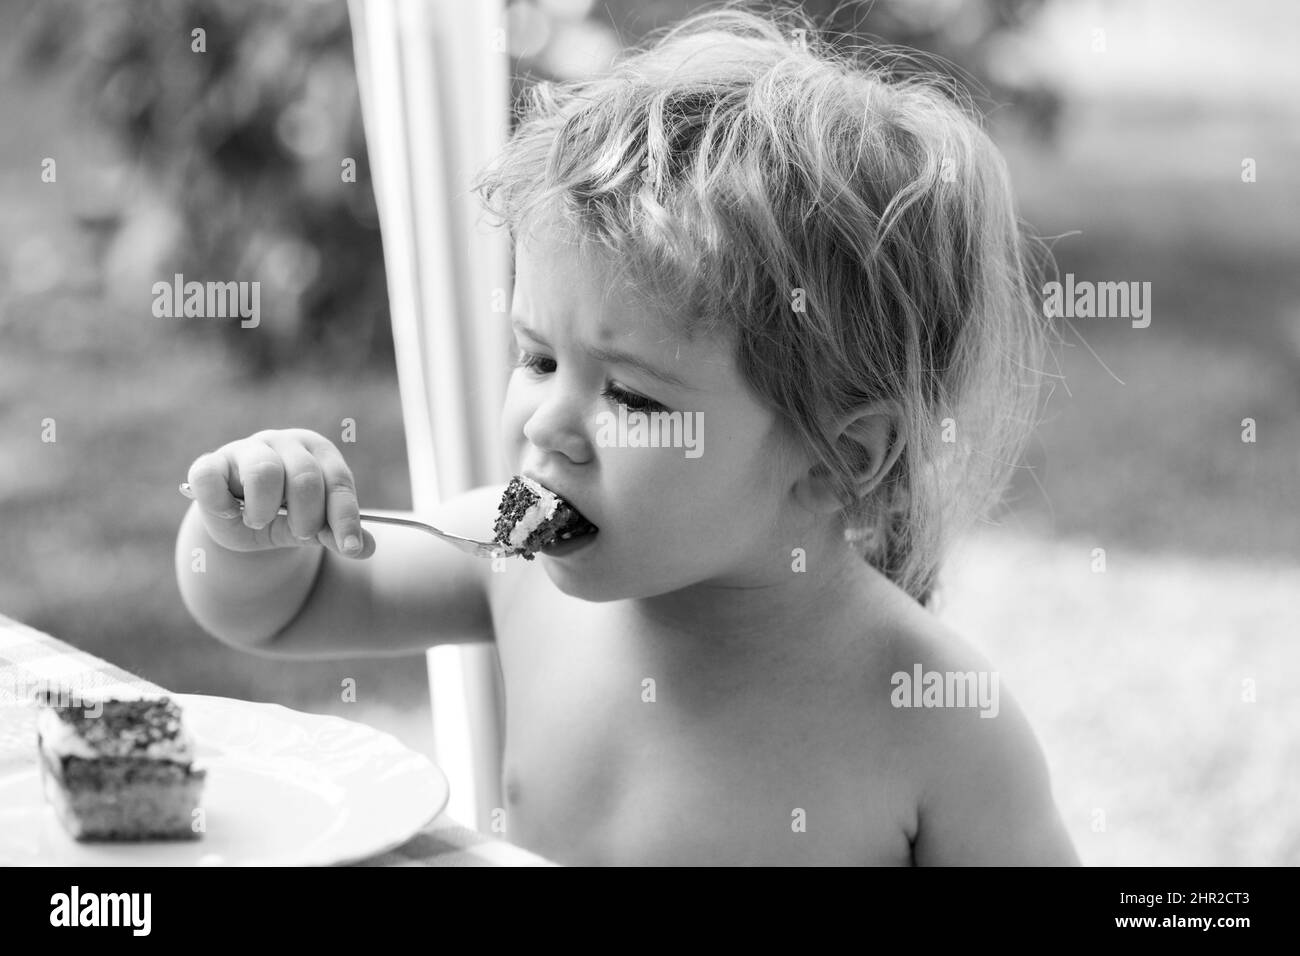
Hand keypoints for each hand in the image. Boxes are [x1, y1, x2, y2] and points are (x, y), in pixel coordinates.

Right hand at [185, 428, 375, 558]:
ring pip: (263, 472)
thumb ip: (337, 534)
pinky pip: (211, 477)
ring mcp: (245, 448)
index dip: (345, 517)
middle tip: (299, 531)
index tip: (350, 547)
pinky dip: (221, 502)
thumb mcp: (315, 527)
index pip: (338, 481)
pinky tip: (228, 512)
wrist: (240, 521)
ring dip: (265, 510)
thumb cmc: (286, 516)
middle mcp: (283, 442)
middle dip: (306, 517)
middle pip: (304, 477)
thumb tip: (365, 548)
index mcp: (318, 451)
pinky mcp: (209, 463)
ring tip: (260, 520)